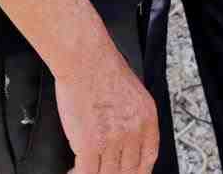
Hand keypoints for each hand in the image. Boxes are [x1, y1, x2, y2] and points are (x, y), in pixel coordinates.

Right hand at [54, 36, 157, 173]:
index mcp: (147, 119)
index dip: (137, 171)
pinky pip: (87, 172)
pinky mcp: (90, 145)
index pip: (148, 159)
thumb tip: (126, 139)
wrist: (85, 59)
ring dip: (95, 173)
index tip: (129, 173)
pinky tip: (74, 169)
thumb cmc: (103, 68)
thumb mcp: (133, 94)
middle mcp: (133, 132)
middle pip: (128, 170)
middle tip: (102, 168)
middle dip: (114, 173)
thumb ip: (133, 119)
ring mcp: (113, 141)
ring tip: (86, 168)